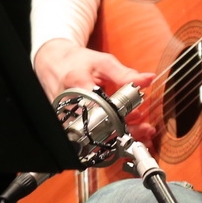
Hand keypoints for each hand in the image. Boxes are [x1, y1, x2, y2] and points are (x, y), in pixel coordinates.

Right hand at [32, 39, 158, 144]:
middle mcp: (70, 105)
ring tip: (140, 135)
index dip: (120, 114)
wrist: (53, 64)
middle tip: (145, 130)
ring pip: (93, 137)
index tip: (138, 114)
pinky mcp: (66, 125)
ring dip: (118, 139)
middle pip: (97, 127)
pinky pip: (89, 137)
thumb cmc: (77, 62)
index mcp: (78, 85)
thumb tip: (147, 79)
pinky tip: (123, 138)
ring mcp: (66, 118)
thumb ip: (124, 73)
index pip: (100, 106)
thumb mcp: (102, 62)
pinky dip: (108, 140)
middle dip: (124, 131)